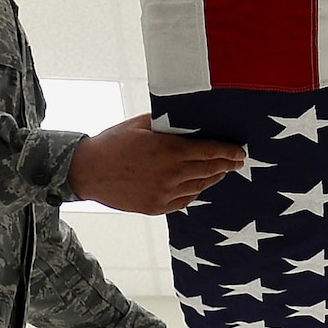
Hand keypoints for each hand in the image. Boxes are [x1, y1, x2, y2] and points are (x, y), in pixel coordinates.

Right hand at [69, 115, 243, 213]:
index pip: (210, 151)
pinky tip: (200, 185)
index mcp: (169, 150)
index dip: (228, 152)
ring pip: (199, 186)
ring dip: (213, 178)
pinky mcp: (155, 207)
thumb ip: (168, 123)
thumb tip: (190, 120)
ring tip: (222, 171)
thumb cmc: (113, 142)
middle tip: (237, 161)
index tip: (240, 152)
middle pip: (209, 170)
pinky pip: (184, 200)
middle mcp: (170, 175)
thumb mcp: (142, 124)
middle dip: (226, 165)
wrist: (87, 171)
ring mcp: (163, 194)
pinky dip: (196, 192)